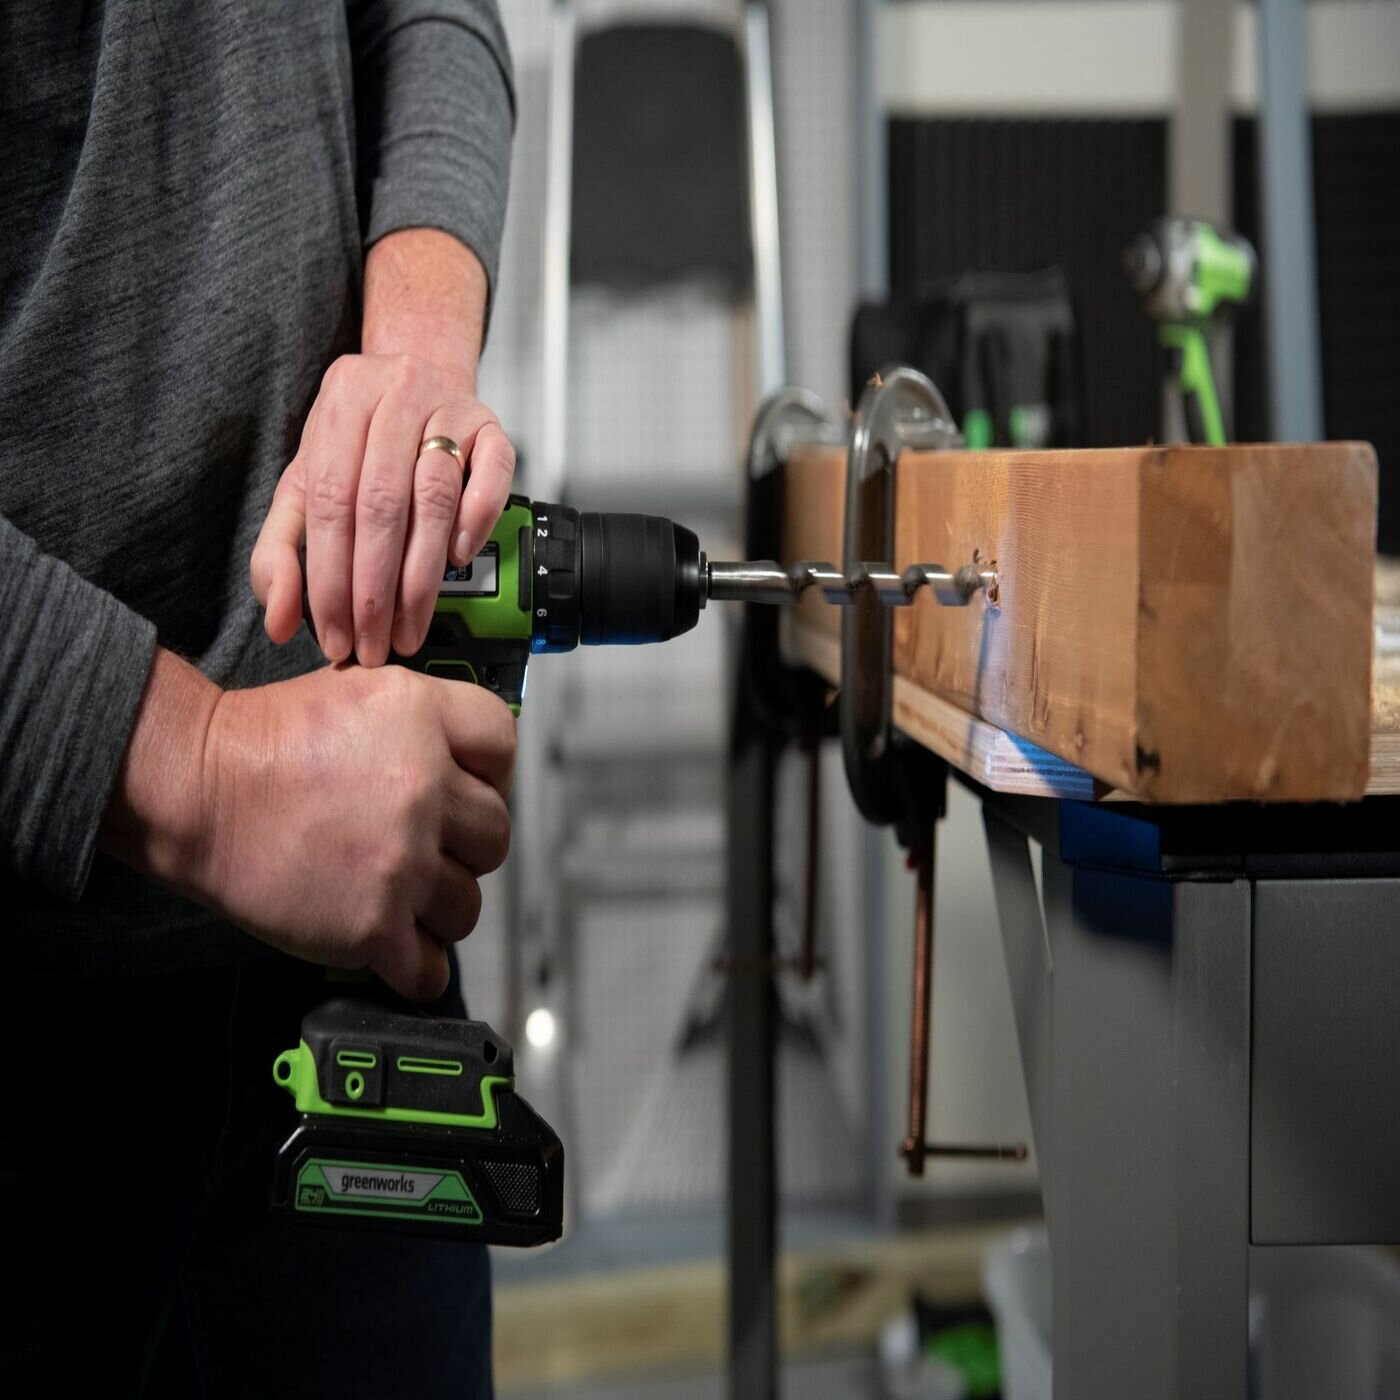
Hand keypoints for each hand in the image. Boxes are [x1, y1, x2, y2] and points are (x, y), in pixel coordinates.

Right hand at [166, 663, 513, 1001]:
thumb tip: (472, 759)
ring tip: (398, 891)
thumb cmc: (268, 740)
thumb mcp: (362, 691)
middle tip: (424, 845)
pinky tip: (394, 943)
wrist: (199, 788)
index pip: (504, 748)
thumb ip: (427, 720)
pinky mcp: (369, 926)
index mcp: (423, 721)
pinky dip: (414, 965)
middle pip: (496, 835)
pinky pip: (429, 968)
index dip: (490, 773)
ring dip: (438, 906)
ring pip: (467, 906)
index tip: (467, 789)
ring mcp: (400, 863)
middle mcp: (423, 790)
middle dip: (464, 845)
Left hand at [252, 352, 515, 667]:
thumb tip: (279, 621)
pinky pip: (494, 472)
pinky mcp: (491, 426)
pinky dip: (477, 519)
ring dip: (422, 574)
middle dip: (375, 589)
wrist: (420, 374)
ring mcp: (449, 407)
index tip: (336, 634)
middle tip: (375, 641)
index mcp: (339, 403)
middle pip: (382, 504)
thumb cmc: (361, 439)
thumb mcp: (304, 484)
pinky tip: (458, 559)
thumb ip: (280, 550)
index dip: (330, 579)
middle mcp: (394, 395)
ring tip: (410, 625)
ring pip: (436, 496)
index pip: (330, 503)